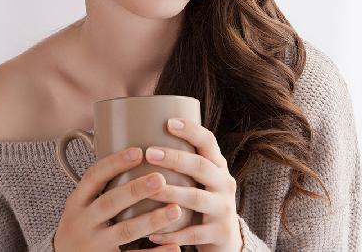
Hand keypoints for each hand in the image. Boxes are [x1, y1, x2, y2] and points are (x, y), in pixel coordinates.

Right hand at [53, 147, 182, 251]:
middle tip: (161, 178)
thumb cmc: (82, 227)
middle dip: (136, 190)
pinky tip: (174, 246)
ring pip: (124, 231)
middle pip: (110, 203)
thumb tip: (134, 150)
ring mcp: (94, 244)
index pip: (94, 177)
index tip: (138, 151)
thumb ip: (101, 186)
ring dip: (151, 220)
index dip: (115, 163)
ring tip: (176, 210)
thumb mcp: (82, 205)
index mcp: (77, 201)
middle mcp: (82, 222)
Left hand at [145, 118, 243, 251]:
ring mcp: (223, 208)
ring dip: (170, 193)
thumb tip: (136, 142)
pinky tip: (152, 233)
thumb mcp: (199, 181)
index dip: (191, 131)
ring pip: (196, 198)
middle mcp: (224, 183)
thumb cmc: (201, 203)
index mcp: (218, 166)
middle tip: (149, 153)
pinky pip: (193, 233)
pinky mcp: (219, 233)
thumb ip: (180, 166)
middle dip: (175, 158)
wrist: (226, 240)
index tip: (169, 122)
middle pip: (201, 166)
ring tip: (147, 191)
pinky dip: (172, 234)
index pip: (208, 142)